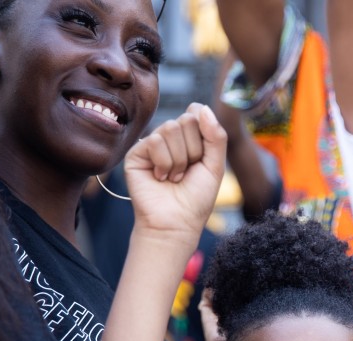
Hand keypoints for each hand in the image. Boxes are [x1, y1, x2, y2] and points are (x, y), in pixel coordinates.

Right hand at [124, 103, 227, 249]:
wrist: (176, 222)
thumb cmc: (196, 198)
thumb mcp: (215, 166)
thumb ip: (216, 136)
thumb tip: (202, 107)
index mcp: (190, 138)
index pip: (197, 113)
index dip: (204, 134)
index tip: (202, 159)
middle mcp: (171, 138)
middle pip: (186, 119)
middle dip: (193, 150)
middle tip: (187, 172)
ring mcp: (153, 143)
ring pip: (170, 128)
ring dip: (179, 159)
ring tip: (174, 177)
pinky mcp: (137, 152)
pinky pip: (155, 140)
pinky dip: (164, 163)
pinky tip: (160, 178)